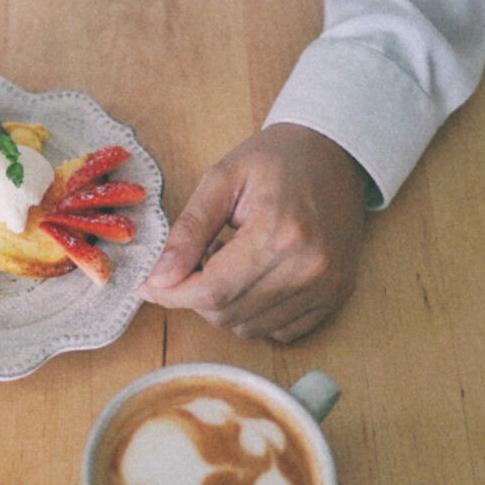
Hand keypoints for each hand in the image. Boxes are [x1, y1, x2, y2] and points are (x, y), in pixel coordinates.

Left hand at [138, 124, 369, 341]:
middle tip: (201, 255)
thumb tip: (159, 278)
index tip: (149, 285)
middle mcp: (308, 267)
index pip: (212, 291)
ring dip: (225, 303)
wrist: (334, 153)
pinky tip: (254, 276)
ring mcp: (326, 286)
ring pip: (250, 328)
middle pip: (227, 314)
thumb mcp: (221, 179)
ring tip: (229, 259)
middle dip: (196, 295)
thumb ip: (188, 231)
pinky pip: (280, 330)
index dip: (172, 294)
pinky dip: (254, 312)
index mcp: (278, 233)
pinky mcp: (336, 296)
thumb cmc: (276, 159)